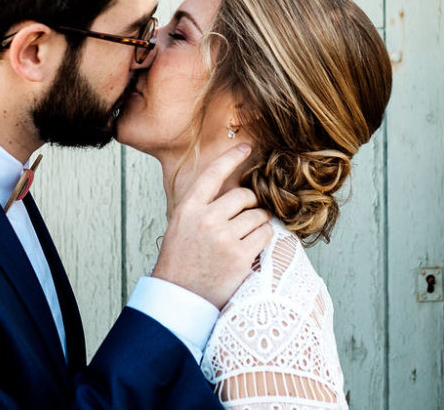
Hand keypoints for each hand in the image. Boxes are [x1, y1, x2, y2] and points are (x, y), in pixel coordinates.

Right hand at [151, 144, 272, 308]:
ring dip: (258, 223)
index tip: (246, 148)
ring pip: (258, 216)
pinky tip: (252, 247)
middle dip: (250, 204)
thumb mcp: (181, 226)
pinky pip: (265, 235)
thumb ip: (203, 207)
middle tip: (246, 216)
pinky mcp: (240, 256)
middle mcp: (206, 219)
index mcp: (189, 208)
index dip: (232, 158)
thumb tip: (233, 192)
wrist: (179, 296)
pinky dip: (263, 238)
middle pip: (243, 196)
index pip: (213, 174)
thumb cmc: (181, 261)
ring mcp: (223, 238)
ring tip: (247, 235)